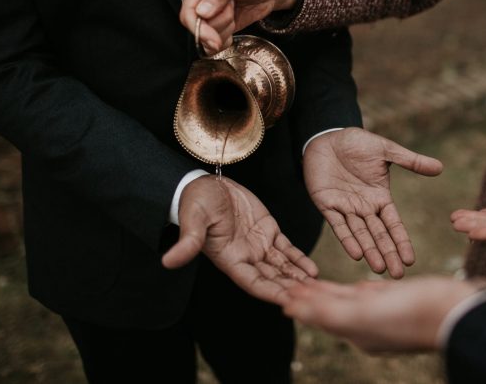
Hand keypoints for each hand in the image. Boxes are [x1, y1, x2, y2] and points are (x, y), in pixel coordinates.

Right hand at [162, 175, 317, 303]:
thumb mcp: (193, 220)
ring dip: (298, 278)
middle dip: (291, 289)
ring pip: (282, 266)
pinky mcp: (268, 230)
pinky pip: (286, 249)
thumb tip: (168, 262)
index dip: (271, 291)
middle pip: (272, 278)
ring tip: (317, 287)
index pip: (254, 282)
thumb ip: (188, 242)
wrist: (205, 183)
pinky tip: (313, 269)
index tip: (289, 302)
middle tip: (312, 298)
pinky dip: (299, 259)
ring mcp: (258, 244)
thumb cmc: (195, 202)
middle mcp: (246, 257)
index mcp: (230, 259)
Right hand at [180, 0, 300, 53]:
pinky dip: (226, 40)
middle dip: (217, 26)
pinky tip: (234, 25)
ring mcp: (208, 16)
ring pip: (207, 37)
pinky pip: (215, 43)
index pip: (188, 12)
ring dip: (225, 30)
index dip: (199, 28)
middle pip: (197, 27)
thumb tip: (202, 12)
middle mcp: (199, 0)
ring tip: (234, 11)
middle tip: (233, 11)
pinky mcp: (218, 27)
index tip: (213, 39)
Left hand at [283, 276, 484, 352]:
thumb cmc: (409, 314)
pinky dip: (360, 291)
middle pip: (331, 307)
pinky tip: (358, 287)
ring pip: (351, 301)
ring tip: (314, 283)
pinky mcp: (402, 302)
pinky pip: (375, 297)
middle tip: (290, 283)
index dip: (301, 302)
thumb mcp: (362, 314)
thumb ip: (326, 311)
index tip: (281, 290)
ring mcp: (386, 315)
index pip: (319, 314)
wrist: (455, 311)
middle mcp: (368, 326)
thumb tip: (291, 309)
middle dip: (311, 296)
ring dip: (330, 291)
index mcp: (356, 331)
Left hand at [303, 128, 443, 277]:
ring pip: (360, 234)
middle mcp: (364, 207)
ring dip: (370, 251)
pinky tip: (356, 254)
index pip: (393, 224)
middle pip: (378, 235)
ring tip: (379, 269)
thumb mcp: (386, 151)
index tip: (410, 260)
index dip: (401, 241)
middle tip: (397, 275)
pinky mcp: (326, 204)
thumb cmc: (357, 143)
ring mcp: (345, 208)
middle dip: (388, 254)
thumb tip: (440, 167)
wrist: (327, 137)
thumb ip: (410, 161)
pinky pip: (338, 225)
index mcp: (380, 197)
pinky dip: (347, 239)